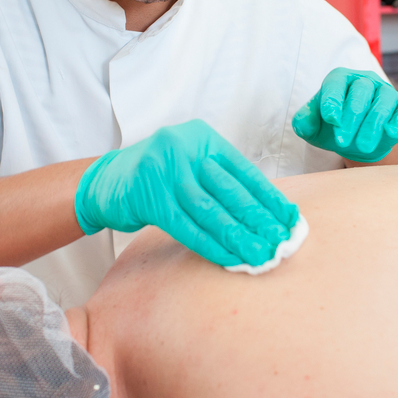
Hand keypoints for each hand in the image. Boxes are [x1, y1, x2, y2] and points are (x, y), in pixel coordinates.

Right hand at [75, 120, 298, 267]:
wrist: (106, 182)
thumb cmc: (157, 177)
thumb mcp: (191, 165)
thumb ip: (221, 180)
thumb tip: (266, 213)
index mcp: (202, 138)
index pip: (245, 171)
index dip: (270, 198)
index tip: (291, 220)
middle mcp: (185, 148)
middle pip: (231, 191)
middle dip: (259, 220)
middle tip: (282, 243)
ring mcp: (165, 172)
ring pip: (211, 211)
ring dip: (239, 237)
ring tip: (261, 256)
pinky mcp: (149, 198)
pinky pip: (187, 227)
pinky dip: (211, 245)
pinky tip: (229, 259)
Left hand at [292, 67, 397, 162]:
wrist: (356, 141)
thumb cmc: (331, 128)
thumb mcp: (312, 127)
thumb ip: (303, 122)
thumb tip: (303, 122)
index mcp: (340, 79)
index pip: (335, 84)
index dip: (333, 100)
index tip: (331, 120)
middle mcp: (364, 81)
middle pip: (360, 92)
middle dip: (351, 118)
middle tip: (342, 141)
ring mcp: (385, 92)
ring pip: (382, 102)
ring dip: (372, 125)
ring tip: (363, 147)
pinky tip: (390, 133)